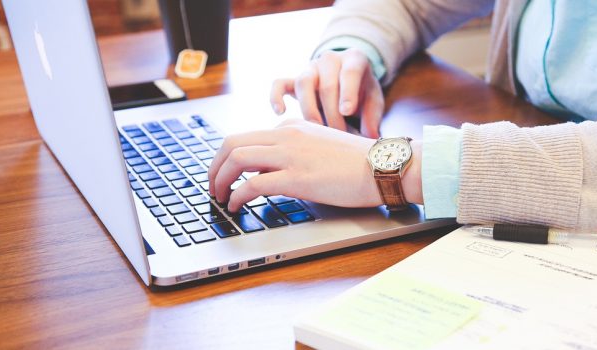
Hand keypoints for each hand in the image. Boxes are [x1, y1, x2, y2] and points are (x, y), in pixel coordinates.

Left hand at [208, 119, 422, 211]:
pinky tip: (237, 206)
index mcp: (292, 127)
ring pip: (236, 159)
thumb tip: (276, 169)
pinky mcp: (297, 177)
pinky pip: (252, 184)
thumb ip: (298, 151)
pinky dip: (237, 196)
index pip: (248, 137)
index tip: (226, 175)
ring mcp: (291, 155)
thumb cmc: (359, 163)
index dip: (229, 158)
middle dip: (215, 166)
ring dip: (220, 180)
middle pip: (232, 143)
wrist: (383, 166)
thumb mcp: (322, 146)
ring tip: (219, 197)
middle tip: (213, 186)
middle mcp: (287, 135)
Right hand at [270, 48, 383, 137]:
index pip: (350, 72)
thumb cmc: (362, 93)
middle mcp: (330, 59)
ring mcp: (310, 68)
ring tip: (317, 130)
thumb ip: (373, 117)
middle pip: (326, 84)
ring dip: (310, 109)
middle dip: (332, 113)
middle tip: (338, 135)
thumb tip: (370, 138)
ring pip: (303, 83)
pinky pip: (279, 84)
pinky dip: (276, 96)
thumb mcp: (374, 101)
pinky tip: (280, 112)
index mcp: (354, 59)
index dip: (348, 92)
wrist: (347, 81)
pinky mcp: (294, 80)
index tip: (347, 111)